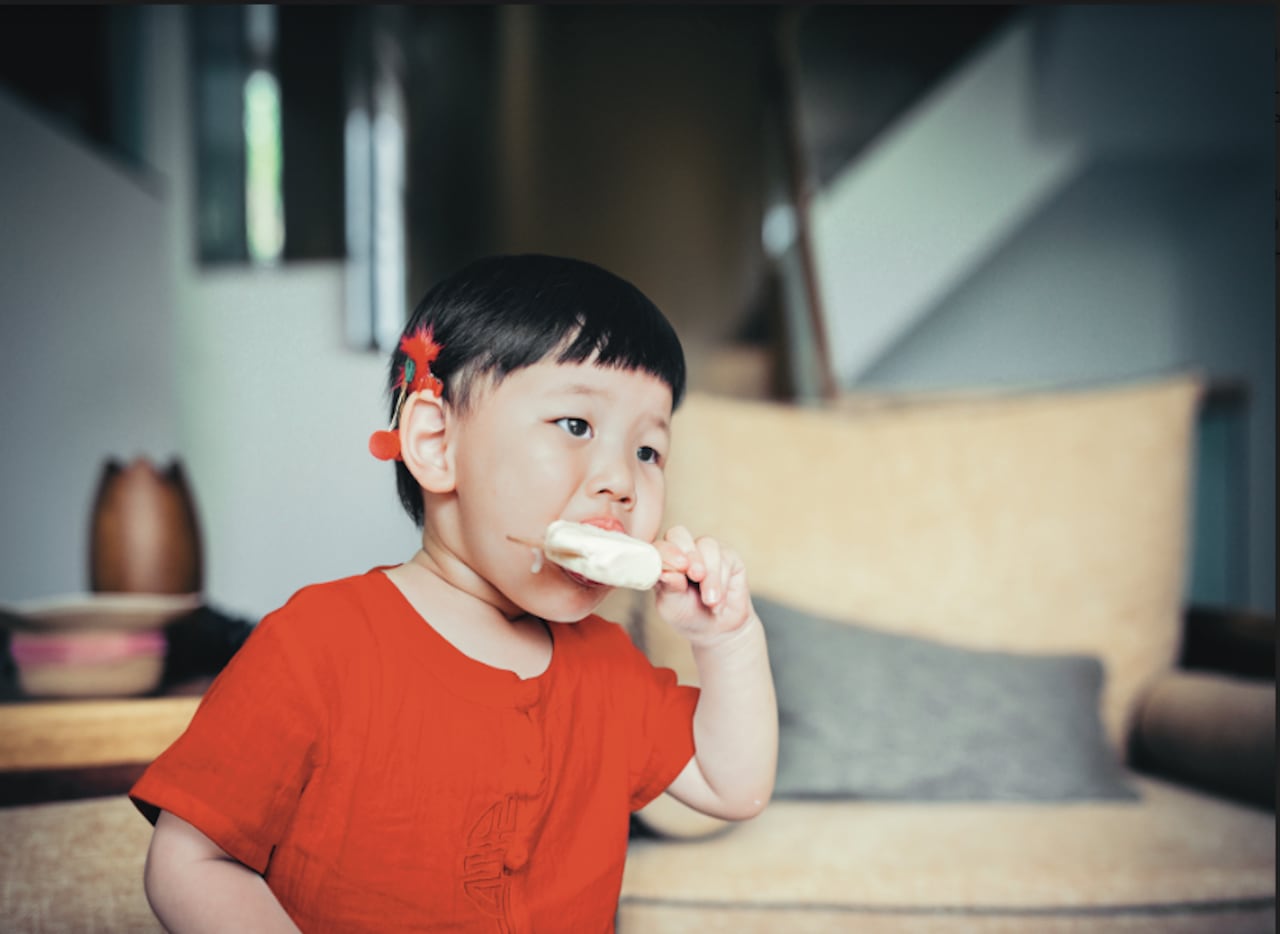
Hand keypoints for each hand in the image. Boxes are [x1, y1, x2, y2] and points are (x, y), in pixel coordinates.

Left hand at [654, 526, 753, 646]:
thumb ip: (668, 588)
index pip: (659, 546)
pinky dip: (722, 582)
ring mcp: (705, 550)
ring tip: (710, 601)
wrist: (717, 629)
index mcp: (663, 560)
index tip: (676, 569)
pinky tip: (719, 602)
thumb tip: (665, 573)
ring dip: (710, 576)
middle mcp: (682, 550)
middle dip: (690, 555)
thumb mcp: (673, 607)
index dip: (666, 553)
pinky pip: (726, 558)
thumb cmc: (688, 615)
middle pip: (680, 533)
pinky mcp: (728, 556)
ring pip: (707, 546)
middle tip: (696, 576)